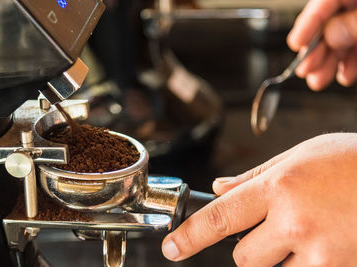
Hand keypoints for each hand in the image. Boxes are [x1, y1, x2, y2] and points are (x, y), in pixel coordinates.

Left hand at [162, 133, 356, 265]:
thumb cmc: (351, 162)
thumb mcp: (298, 157)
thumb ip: (253, 177)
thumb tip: (218, 189)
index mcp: (279, 187)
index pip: (219, 217)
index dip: (189, 236)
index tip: (173, 248)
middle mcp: (296, 222)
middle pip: (243, 258)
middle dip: (249, 248)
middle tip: (273, 229)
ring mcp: (322, 253)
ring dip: (280, 259)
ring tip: (306, 233)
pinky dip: (305, 265)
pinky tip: (323, 242)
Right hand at [287, 0, 356, 89]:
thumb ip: (355, 24)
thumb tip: (332, 33)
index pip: (325, 1)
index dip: (309, 23)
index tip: (296, 43)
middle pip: (331, 22)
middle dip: (316, 49)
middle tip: (306, 68)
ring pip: (343, 38)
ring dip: (329, 61)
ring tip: (319, 79)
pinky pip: (356, 47)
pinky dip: (348, 62)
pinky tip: (344, 74)